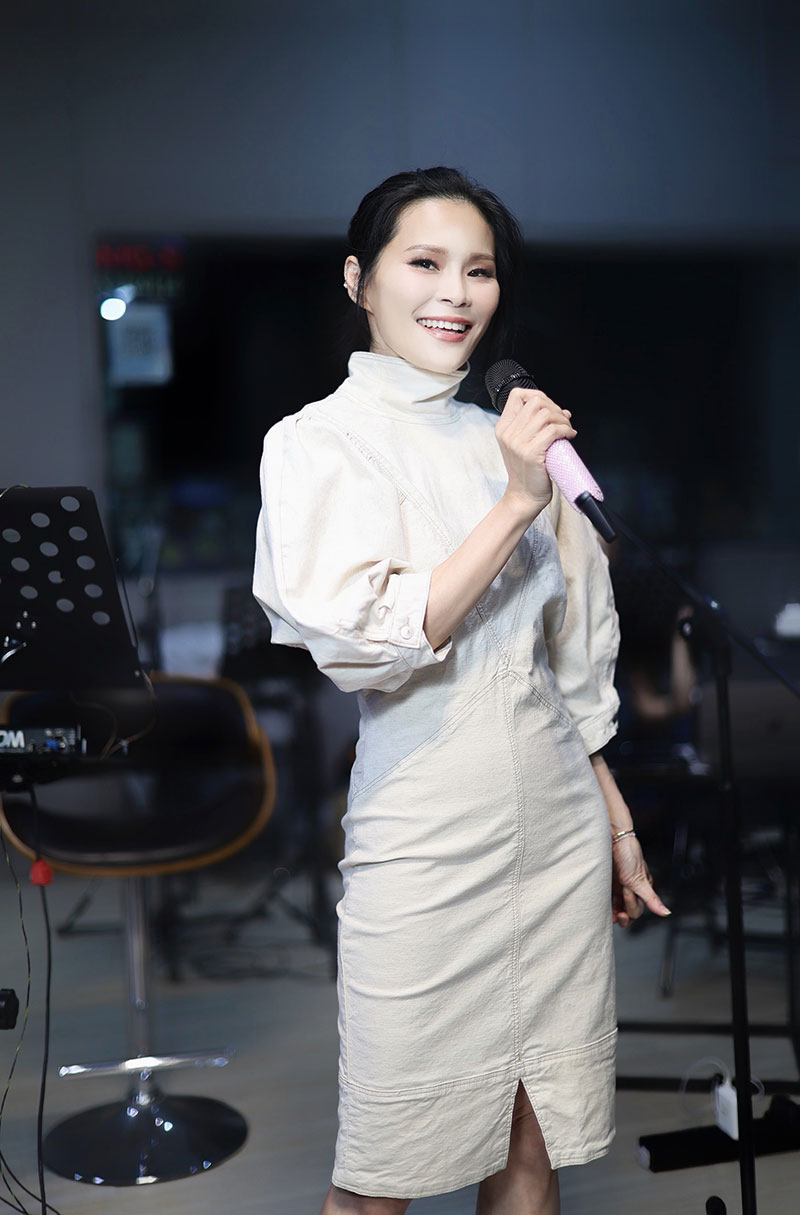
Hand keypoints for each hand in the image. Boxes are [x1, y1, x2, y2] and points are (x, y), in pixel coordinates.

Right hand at [494, 387, 575, 517]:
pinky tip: (569, 436)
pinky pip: (553, 430)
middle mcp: (508, 433)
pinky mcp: (531, 453)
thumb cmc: (526, 471)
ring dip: (563, 419)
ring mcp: (518, 443)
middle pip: (535, 401)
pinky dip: (566, 430)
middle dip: (555, 407)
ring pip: (546, 414)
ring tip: (567, 429)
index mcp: (503, 428)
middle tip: (563, 421)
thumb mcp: (522, 444)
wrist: (524, 496)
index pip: (518, 395)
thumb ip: (535, 426)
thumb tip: (562, 411)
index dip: (538, 396)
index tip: (549, 408)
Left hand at [611, 834, 670, 926]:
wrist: (612, 838)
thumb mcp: (639, 880)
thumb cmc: (628, 854)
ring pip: (618, 907)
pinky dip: (606, 905)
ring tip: (610, 912)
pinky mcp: (608, 882)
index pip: (638, 909)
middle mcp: (632, 889)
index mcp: (642, 888)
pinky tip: (602, 907)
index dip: (632, 907)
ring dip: (614, 913)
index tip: (626, 893)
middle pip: (628, 912)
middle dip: (624, 915)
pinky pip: (608, 899)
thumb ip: (651, 899)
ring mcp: (619, 886)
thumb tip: (666, 913)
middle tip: (618, 912)